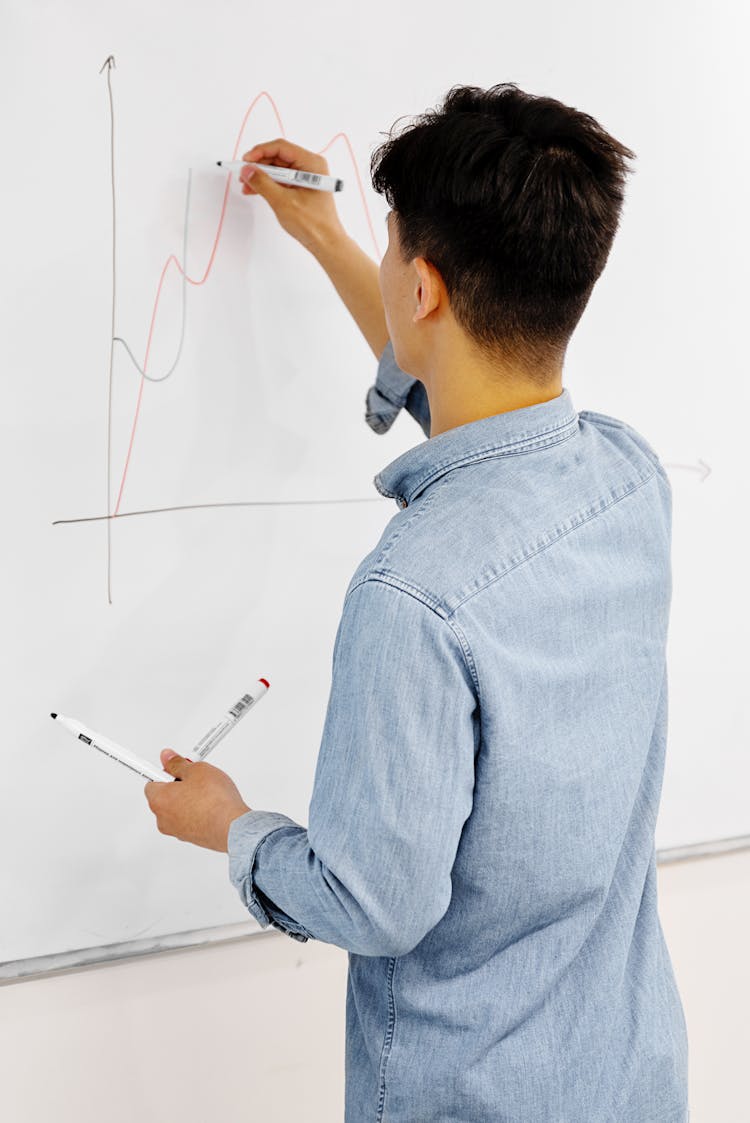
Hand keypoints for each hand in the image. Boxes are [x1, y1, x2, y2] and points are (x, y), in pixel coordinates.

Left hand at [144, 750, 250, 852]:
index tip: (172, 765)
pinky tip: (212, 804)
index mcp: (158, 800)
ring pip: (177, 809)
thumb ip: (178, 763)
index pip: (151, 781)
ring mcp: (176, 830)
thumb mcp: (196, 770)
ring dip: (188, 799)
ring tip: (207, 791)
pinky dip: (196, 812)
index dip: (165, 770)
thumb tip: (168, 758)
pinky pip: (189, 819)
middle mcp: (162, 818)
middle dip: (178, 785)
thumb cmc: (214, 801)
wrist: (231, 827)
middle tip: (194, 776)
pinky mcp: (191, 838)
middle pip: (164, 795)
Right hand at [238, 137, 345, 254]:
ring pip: (278, 169)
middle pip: (278, 157)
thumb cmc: (313, 224)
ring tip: (247, 185)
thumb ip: (263, 183)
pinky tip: (255, 190)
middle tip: (244, 175)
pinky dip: (268, 184)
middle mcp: (310, 167)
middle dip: (259, 166)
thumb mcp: (283, 201)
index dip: (260, 152)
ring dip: (261, 176)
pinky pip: (281, 180)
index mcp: (311, 164)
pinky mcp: (301, 188)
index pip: (281, 148)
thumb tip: (247, 170)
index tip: (245, 161)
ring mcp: (306, 178)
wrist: (325, 243)